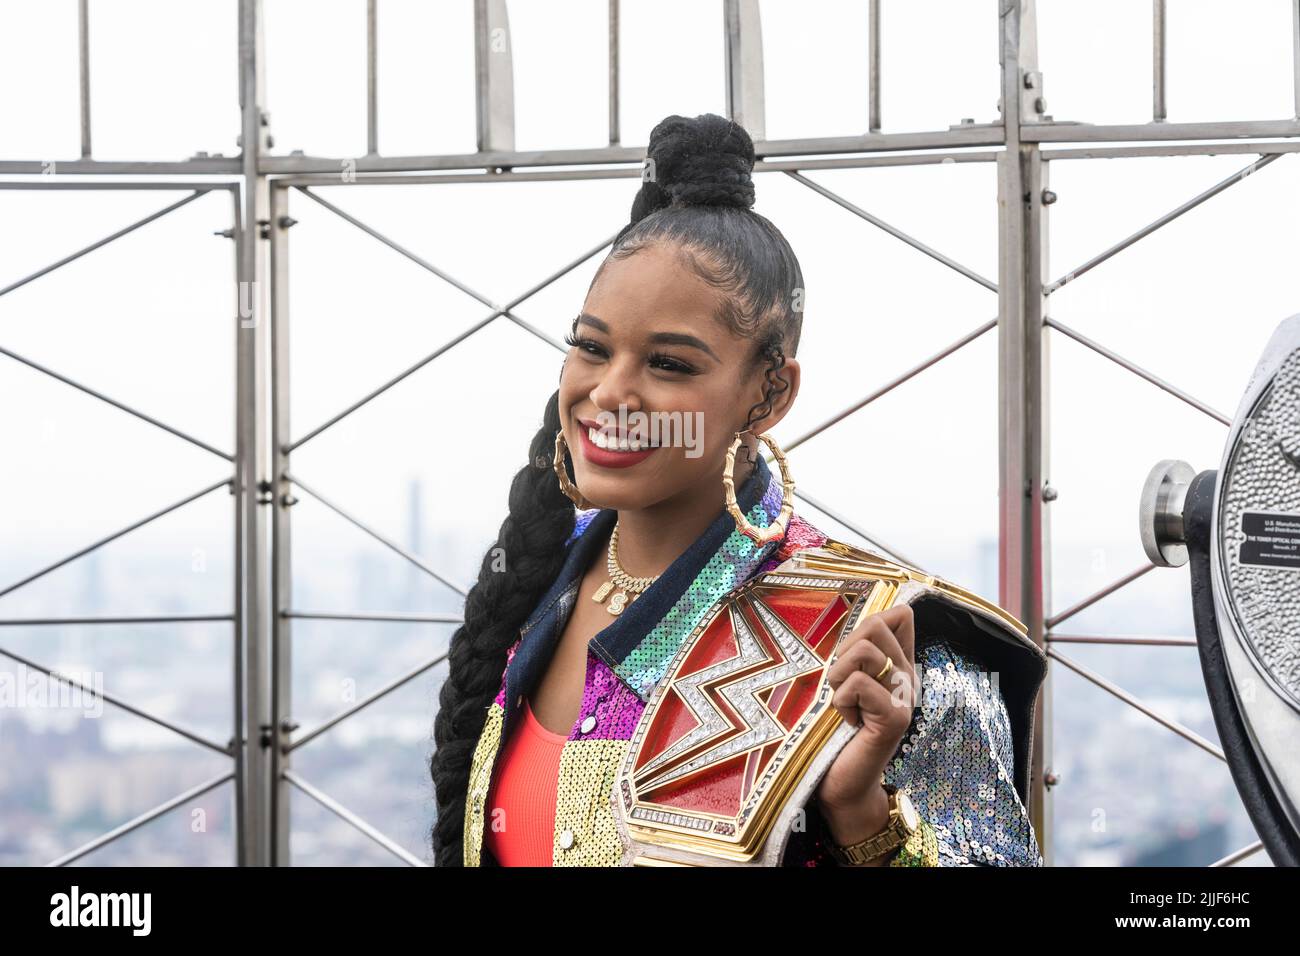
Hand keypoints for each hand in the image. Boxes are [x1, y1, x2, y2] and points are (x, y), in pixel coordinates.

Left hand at [814, 604, 918, 860]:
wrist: (845, 784)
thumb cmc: (838, 733)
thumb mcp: (846, 684)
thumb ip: (857, 653)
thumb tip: (866, 614)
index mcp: (899, 666)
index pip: (900, 614)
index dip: (868, 623)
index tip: (854, 658)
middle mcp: (908, 678)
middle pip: (875, 623)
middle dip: (843, 650)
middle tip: (843, 685)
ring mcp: (904, 697)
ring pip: (863, 649)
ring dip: (838, 676)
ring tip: (844, 703)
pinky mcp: (894, 717)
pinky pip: (857, 683)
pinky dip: (840, 701)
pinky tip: (849, 722)